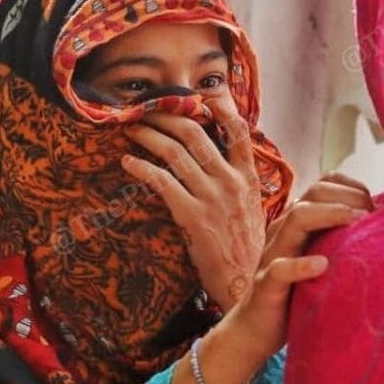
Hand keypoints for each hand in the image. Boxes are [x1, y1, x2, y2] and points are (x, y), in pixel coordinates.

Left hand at [120, 96, 264, 310]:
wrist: (247, 287)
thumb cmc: (249, 253)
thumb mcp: (255, 211)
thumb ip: (242, 186)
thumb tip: (225, 167)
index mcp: (250, 178)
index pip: (239, 131)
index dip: (218, 107)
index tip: (196, 96)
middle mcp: (232, 182)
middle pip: (196, 134)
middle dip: (167, 116)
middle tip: (146, 110)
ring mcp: (213, 198)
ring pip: (175, 153)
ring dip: (149, 136)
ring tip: (131, 128)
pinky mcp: (193, 217)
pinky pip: (163, 182)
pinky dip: (143, 168)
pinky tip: (128, 162)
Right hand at [224, 172, 372, 361]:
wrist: (257, 328)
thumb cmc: (297, 291)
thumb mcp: (321, 258)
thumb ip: (340, 240)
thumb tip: (383, 226)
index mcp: (297, 221)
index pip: (323, 185)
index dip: (351, 188)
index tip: (374, 207)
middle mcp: (284, 230)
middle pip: (312, 195)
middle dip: (346, 197)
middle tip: (370, 215)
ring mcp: (273, 254)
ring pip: (295, 220)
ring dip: (328, 216)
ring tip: (355, 222)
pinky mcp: (265, 284)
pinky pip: (279, 269)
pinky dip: (301, 265)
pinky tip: (322, 265)